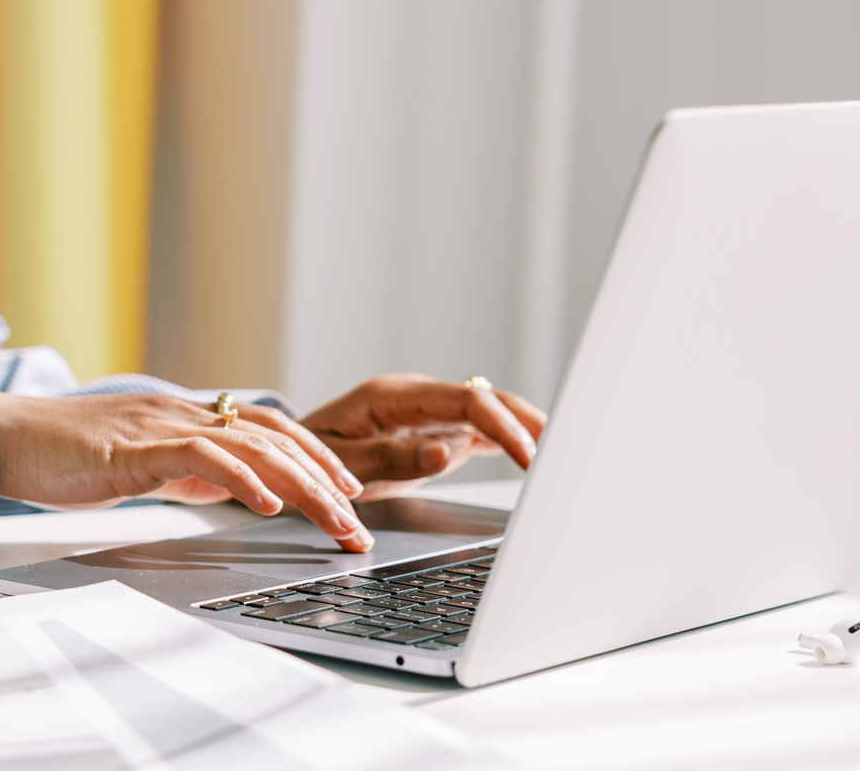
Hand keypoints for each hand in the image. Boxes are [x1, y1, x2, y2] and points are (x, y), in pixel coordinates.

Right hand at [0, 392, 375, 551]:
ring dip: (303, 486)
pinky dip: (240, 479)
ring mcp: (159, 426)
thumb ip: (182, 466)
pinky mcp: (133, 448)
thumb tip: (226, 485)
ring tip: (334, 518)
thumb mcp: (138, 462)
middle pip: (274, 437)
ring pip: (251, 446)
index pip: (267, 428)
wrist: (2, 435)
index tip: (349, 492)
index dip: (314, 456)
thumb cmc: (58, 453)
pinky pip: (199, 457)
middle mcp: (180, 413)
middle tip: (357, 524)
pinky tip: (265, 504)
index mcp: (183, 417)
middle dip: (326, 481)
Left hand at [298, 374, 546, 498]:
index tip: (529, 455)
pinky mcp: (432, 432)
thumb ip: (392, 457)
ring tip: (566, 452)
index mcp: (395, 396)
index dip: (503, 424)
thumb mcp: (343, 462)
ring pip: (489, 413)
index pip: (466, 400)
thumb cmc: (310, 455)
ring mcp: (427, 413)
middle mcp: (417, 398)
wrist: (291, 454)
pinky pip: (478, 431)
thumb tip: (444, 451)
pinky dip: (508, 441)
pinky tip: (537, 455)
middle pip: (486, 400)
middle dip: (528, 422)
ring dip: (525, 429)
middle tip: (569, 449)